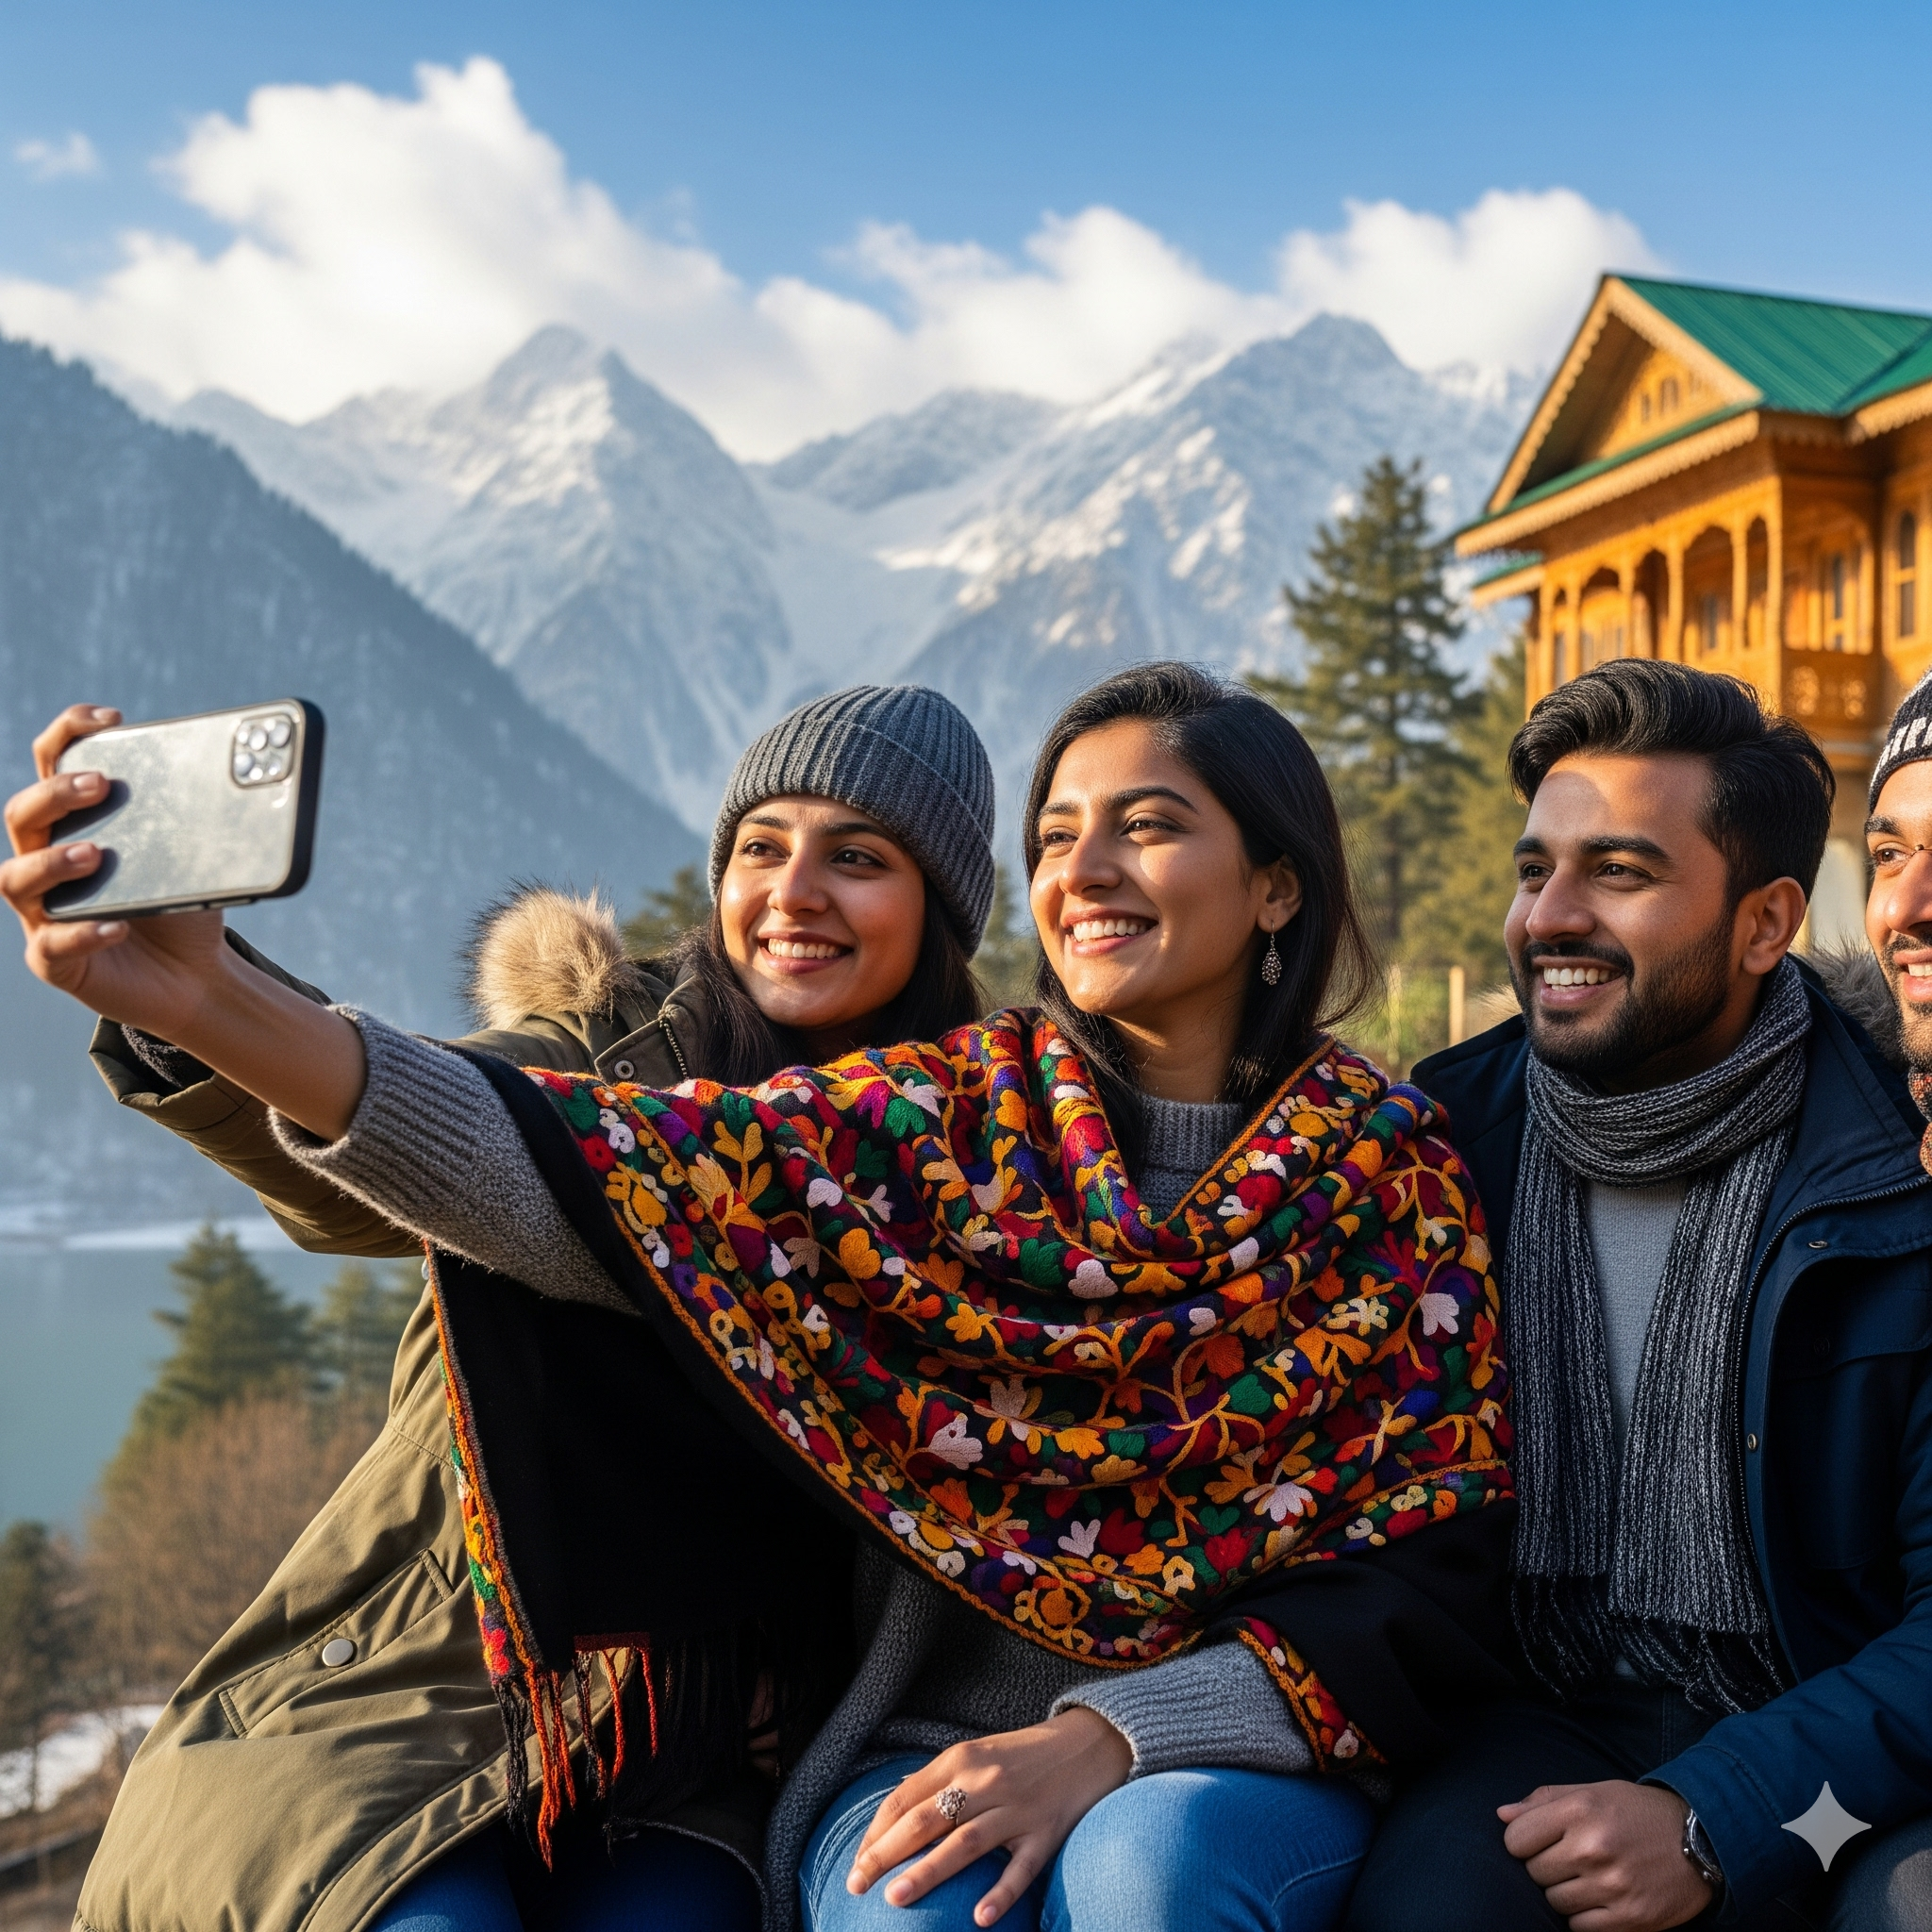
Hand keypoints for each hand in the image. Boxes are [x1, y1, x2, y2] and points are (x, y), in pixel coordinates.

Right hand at [1, 705, 230, 1037]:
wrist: (195, 978)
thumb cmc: (185, 910)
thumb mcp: (196, 859)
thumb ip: (203, 820)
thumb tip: (259, 772)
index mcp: (74, 826)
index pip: (53, 765)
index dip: (69, 733)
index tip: (109, 718)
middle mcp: (45, 863)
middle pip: (23, 814)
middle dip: (56, 793)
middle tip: (100, 784)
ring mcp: (42, 913)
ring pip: (17, 878)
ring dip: (53, 861)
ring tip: (95, 855)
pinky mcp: (54, 961)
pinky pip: (52, 946)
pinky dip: (83, 933)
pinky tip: (117, 925)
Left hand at [848, 1708, 1131, 1926]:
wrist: (1091, 1743)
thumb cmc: (1026, 1753)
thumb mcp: (979, 1752)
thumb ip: (941, 1777)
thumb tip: (896, 1803)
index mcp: (963, 1758)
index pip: (907, 1797)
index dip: (877, 1831)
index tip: (857, 1862)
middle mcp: (985, 1781)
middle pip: (926, 1819)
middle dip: (886, 1853)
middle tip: (856, 1885)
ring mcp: (1017, 1808)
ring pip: (965, 1843)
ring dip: (928, 1871)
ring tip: (895, 1898)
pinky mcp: (1047, 1833)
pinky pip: (1021, 1868)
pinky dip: (1000, 1893)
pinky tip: (978, 1918)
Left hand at [1499, 1780, 1711, 1930]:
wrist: (1701, 1840)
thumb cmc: (1637, 1812)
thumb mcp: (1593, 1791)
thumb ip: (1544, 1800)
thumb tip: (1502, 1814)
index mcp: (1580, 1810)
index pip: (1515, 1838)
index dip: (1521, 1842)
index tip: (1537, 1842)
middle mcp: (1594, 1847)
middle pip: (1534, 1873)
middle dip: (1544, 1867)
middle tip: (1569, 1860)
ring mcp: (1613, 1886)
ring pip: (1555, 1903)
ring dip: (1564, 1893)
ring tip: (1587, 1878)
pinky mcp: (1631, 1918)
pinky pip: (1580, 1928)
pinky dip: (1583, 1918)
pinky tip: (1600, 1900)